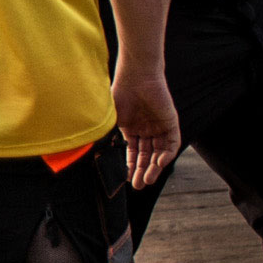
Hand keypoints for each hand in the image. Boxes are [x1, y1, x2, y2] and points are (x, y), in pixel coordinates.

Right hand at [113, 68, 178, 189]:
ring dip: (154, 167)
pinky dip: (166, 154)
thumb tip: (90, 153)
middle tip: (138, 186)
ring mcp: (159, 126)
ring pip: (159, 152)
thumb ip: (106, 136)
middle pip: (146, 155)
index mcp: (131, 128)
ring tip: (147, 180)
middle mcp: (146, 129)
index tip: (126, 179)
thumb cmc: (119, 94)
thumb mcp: (109, 119)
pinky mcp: (171, 123)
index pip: (133, 151)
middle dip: (142, 171)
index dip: (130, 165)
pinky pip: (171, 143)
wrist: (136, 76)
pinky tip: (158, 163)